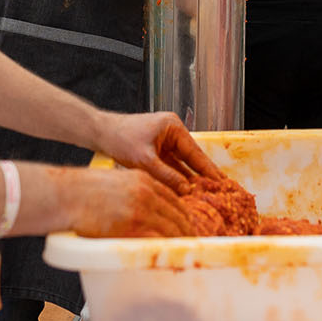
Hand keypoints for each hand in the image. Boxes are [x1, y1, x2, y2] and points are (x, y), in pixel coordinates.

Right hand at [67, 167, 191, 237]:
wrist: (68, 195)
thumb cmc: (83, 191)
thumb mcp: (116, 182)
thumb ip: (134, 192)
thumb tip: (145, 208)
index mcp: (143, 180)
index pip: (173, 197)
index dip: (183, 212)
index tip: (188, 222)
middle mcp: (146, 192)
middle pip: (177, 212)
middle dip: (188, 227)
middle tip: (195, 238)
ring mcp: (141, 209)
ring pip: (172, 226)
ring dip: (182, 239)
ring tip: (188, 249)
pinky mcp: (133, 226)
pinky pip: (158, 238)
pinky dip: (168, 246)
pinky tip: (172, 252)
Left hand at [94, 110, 222, 190]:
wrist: (100, 133)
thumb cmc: (119, 139)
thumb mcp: (144, 160)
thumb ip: (167, 175)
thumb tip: (187, 189)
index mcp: (173, 127)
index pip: (195, 152)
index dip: (208, 169)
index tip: (221, 182)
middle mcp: (172, 132)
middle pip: (191, 158)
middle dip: (203, 174)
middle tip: (220, 189)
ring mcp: (165, 141)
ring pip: (182, 163)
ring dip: (191, 178)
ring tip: (206, 193)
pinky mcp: (157, 150)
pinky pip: (171, 166)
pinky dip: (177, 177)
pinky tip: (186, 190)